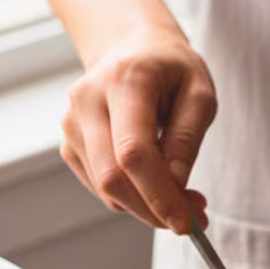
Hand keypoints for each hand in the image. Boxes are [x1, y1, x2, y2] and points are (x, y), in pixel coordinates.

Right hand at [60, 21, 216, 232]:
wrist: (131, 46)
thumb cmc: (171, 68)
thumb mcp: (199, 93)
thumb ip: (187, 139)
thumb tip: (176, 186)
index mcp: (124, 81)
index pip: (133, 152)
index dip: (159, 194)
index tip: (187, 222)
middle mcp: (87, 100)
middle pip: (113, 177)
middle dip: (154, 209)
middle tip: (193, 219)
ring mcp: (72, 122)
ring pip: (105, 188)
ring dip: (147, 207)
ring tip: (183, 199)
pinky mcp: (70, 142)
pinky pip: (101, 187)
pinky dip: (132, 199)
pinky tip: (157, 186)